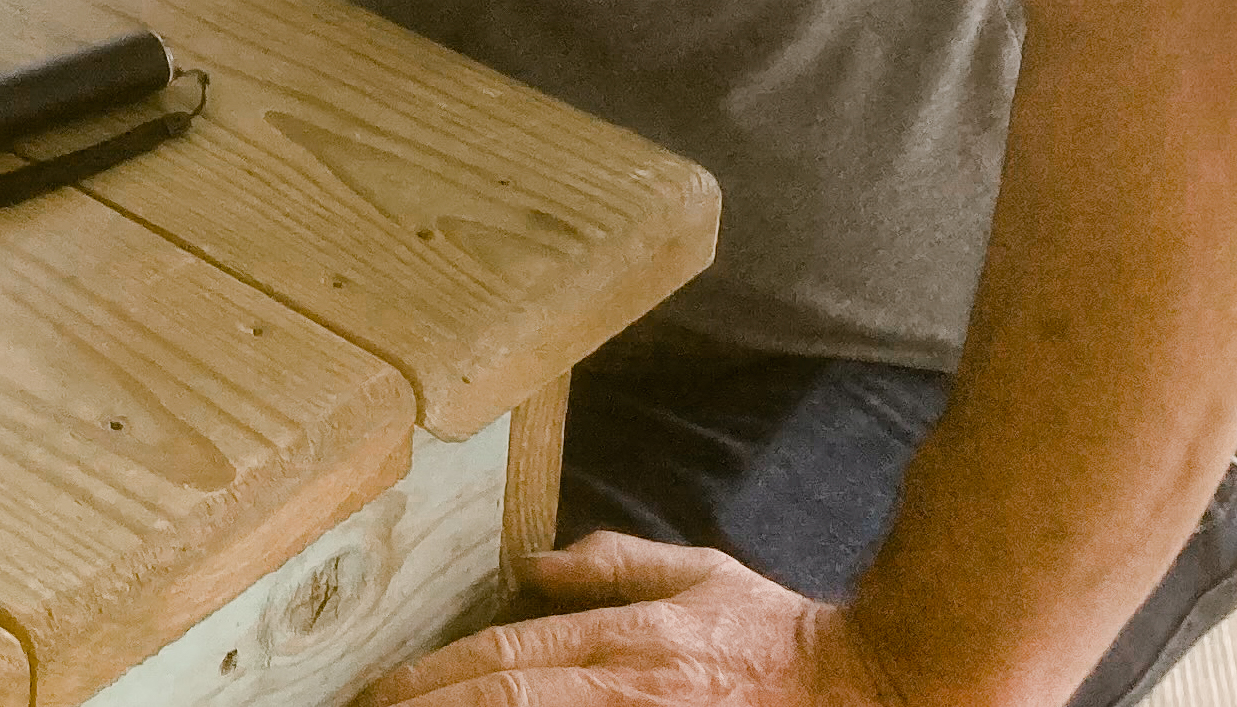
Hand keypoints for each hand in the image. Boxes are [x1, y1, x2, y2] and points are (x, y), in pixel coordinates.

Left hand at [356, 533, 912, 706]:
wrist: (877, 686)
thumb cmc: (779, 638)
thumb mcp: (696, 577)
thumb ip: (611, 567)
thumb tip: (532, 562)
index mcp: (624, 642)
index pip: (502, 656)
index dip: (431, 676)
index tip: (378, 689)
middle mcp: (624, 692)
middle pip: (502, 699)